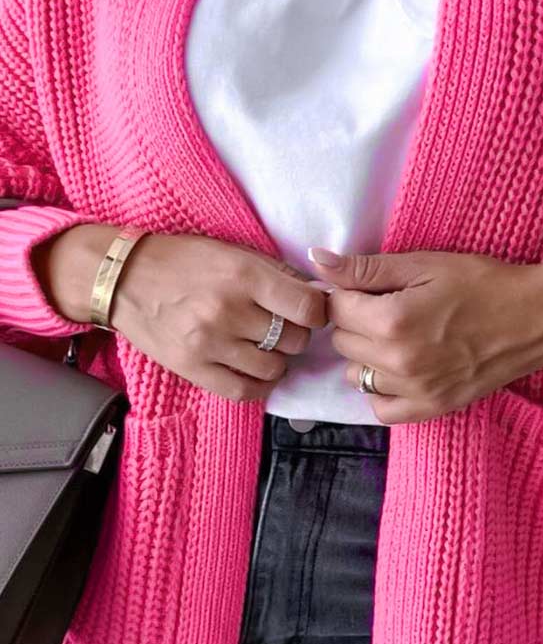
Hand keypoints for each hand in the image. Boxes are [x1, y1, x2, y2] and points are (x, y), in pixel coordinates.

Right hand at [33, 225, 328, 402]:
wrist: (123, 278)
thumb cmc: (182, 261)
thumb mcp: (232, 252)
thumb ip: (273, 274)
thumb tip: (316, 294)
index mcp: (243, 275)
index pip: (307, 308)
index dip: (318, 312)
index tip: (311, 312)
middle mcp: (228, 310)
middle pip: (293, 340)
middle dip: (295, 334)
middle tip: (282, 327)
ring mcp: (209, 343)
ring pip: (273, 368)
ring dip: (277, 361)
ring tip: (265, 348)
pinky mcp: (192, 368)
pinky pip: (243, 391)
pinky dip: (259, 386)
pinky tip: (257, 373)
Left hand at [307, 246, 542, 423]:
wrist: (537, 318)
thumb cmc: (484, 283)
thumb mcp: (425, 264)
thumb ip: (367, 268)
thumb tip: (317, 261)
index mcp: (393, 321)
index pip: (336, 308)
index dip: (347, 292)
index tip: (368, 287)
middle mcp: (399, 362)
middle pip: (342, 341)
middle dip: (357, 321)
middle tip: (391, 307)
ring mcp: (415, 390)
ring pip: (357, 374)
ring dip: (367, 354)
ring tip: (399, 336)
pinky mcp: (432, 408)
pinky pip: (381, 408)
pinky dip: (383, 389)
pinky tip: (401, 367)